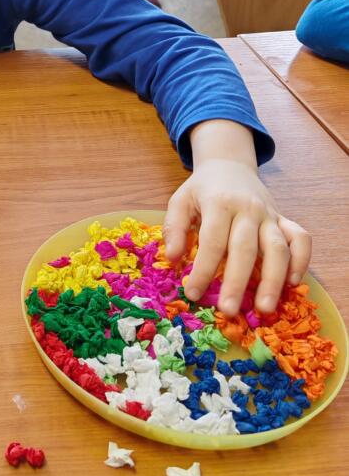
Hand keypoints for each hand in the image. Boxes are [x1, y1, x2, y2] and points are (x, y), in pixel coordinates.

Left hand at [165, 157, 310, 316]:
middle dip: (237, 282)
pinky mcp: (284, 219)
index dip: (203, 269)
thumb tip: (173, 258)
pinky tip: (292, 282)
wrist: (230, 166)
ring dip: (273, 280)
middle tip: (228, 310)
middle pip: (246, 248)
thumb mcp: (180, 201)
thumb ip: (174, 227)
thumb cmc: (203, 189)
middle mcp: (248, 209)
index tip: (192, 293)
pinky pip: (301, 239)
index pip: (212, 241)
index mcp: (219, 203)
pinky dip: (301, 260)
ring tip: (265, 308)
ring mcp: (270, 214)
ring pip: (278, 248)